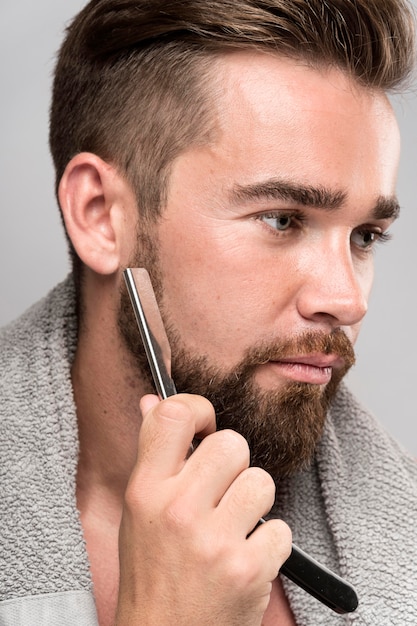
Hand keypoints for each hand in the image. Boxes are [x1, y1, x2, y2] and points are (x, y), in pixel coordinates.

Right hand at [115, 393, 291, 625]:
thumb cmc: (151, 575)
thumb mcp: (137, 512)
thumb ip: (153, 456)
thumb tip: (153, 402)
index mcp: (145, 491)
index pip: (173, 415)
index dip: (198, 409)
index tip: (205, 426)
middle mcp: (178, 510)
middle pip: (233, 443)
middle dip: (233, 465)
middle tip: (221, 492)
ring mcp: (214, 541)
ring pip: (262, 481)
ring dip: (254, 503)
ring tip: (232, 527)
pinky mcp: (248, 569)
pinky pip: (281, 528)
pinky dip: (270, 545)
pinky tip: (244, 559)